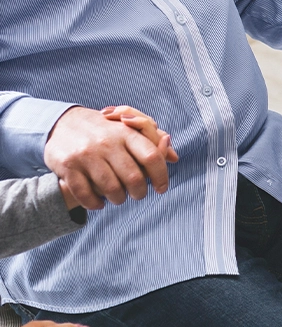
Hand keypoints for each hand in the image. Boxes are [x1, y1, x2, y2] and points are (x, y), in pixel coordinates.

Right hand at [44, 107, 175, 210]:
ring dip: (119, 199)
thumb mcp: (128, 128)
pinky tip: (99, 203)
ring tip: (120, 198)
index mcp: (126, 132)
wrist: (62, 123)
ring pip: (111, 188)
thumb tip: (174, 157)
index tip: (162, 188)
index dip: (161, 175)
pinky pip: (85, 194)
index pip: (152, 156)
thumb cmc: (103, 129)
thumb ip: (152, 141)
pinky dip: (95, 203)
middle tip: (139, 194)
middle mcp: (108, 142)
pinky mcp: (68, 167)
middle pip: (133, 177)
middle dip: (140, 192)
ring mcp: (87, 155)